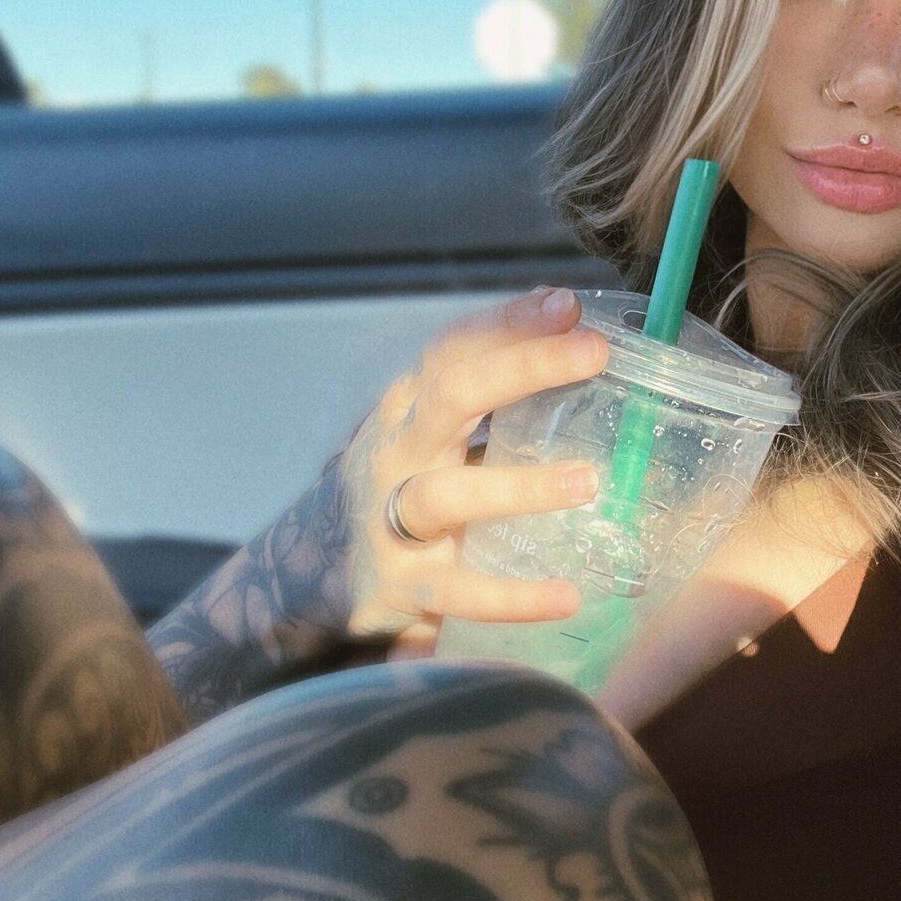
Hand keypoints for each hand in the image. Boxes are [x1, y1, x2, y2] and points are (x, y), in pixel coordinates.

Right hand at [335, 285, 610, 655]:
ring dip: (519, 486)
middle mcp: (397, 450)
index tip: (568, 303)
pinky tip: (566, 595)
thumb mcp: (430, 431)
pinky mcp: (400, 584)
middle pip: (452, 395)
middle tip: (595, 352)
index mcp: (410, 407)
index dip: (508, 321)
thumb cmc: (397, 484)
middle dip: (524, 366)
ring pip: (449, 493)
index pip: (454, 348)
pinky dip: (512, 597)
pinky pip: (459, 590)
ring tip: (588, 481)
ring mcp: (392, 517)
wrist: (305, 571)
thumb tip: (574, 333)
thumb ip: (490, 393)